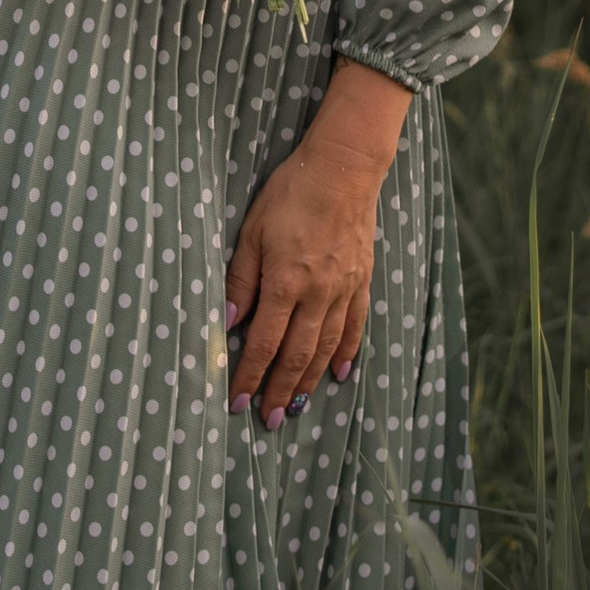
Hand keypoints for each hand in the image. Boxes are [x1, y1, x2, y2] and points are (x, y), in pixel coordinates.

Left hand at [225, 61, 411, 425]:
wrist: (343, 169)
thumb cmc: (290, 194)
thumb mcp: (251, 231)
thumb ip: (240, 280)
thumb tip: (228, 322)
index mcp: (285, 282)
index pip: (263, 342)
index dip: (249, 375)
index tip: (237, 401)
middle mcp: (317, 294)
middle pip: (296, 355)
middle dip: (279, 390)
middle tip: (268, 420)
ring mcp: (344, 289)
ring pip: (326, 348)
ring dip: (309, 381)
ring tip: (295, 408)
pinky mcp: (362, 281)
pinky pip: (355, 326)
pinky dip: (347, 354)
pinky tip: (339, 374)